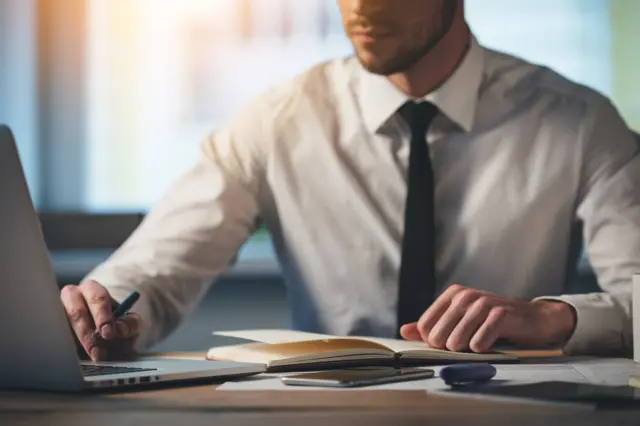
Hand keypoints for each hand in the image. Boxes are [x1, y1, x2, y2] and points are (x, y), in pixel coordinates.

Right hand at [60, 280, 141, 360]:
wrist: (104, 339)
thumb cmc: (115, 326)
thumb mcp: (129, 324)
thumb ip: (130, 324)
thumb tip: (120, 329)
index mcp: (92, 290)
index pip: (97, 298)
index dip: (103, 316)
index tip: (108, 333)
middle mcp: (71, 298)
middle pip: (76, 312)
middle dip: (87, 333)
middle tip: (98, 351)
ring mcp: (57, 313)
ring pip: (62, 327)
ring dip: (76, 344)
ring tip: (89, 357)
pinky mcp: (50, 329)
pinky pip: (54, 339)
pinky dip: (66, 350)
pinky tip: (75, 359)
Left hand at [399, 284, 575, 352]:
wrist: (533, 319)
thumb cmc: (494, 322)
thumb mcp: (462, 320)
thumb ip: (433, 325)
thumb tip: (404, 331)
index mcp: (453, 294)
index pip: (425, 325)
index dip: (431, 341)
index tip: (444, 346)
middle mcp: (466, 295)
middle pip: (439, 333)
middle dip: (446, 347)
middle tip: (459, 349)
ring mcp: (484, 303)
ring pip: (458, 336)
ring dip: (461, 350)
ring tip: (470, 349)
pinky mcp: (502, 313)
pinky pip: (482, 336)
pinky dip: (480, 346)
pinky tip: (483, 348)